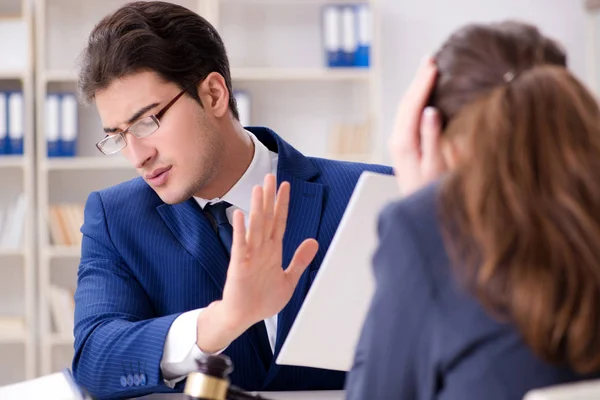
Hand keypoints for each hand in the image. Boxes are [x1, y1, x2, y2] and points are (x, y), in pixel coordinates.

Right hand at [221, 173, 317, 330]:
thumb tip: (314, 242)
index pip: (279, 222)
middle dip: (269, 198)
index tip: (286, 186)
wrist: (243, 317)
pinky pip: (239, 245)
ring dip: (257, 208)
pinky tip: (240, 215)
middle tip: (270, 177)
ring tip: (258, 189)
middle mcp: (261, 249)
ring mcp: (249, 256)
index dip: (283, 204)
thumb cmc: (262, 299)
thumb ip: (300, 260)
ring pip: (254, 227)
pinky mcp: (238, 266)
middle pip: (266, 218)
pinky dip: (240, 230)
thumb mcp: (289, 279)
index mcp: (272, 251)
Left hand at [389, 57, 446, 195]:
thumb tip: (430, 111)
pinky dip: (416, 101)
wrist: (418, 211)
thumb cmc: (431, 193)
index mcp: (404, 142)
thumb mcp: (435, 167)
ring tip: (428, 71)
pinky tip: (425, 95)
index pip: (412, 105)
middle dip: (418, 80)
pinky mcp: (404, 147)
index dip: (423, 83)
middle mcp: (397, 140)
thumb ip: (432, 139)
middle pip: (406, 103)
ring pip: (406, 108)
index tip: (433, 65)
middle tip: (430, 59)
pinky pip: (408, 116)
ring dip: (416, 88)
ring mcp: (398, 143)